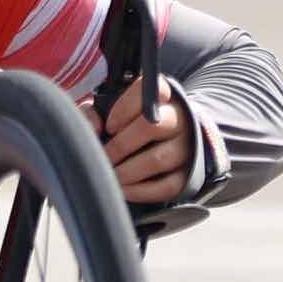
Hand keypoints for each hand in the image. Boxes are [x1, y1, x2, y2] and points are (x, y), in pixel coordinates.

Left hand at [102, 74, 202, 217]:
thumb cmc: (131, 124)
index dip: (126, 107)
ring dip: (127, 171)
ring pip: (158, 159)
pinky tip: (124, 189)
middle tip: (104, 155)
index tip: (109, 125)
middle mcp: (179, 118)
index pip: (154, 90)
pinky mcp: (188, 174)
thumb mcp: (111, 110)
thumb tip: (94, 128)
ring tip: (111, 175)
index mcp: (163, 97)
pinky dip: (140, 191)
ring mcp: (186, 147)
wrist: (166, 142)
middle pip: (152, 126)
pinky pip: (166, 186)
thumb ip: (93, 112)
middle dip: (120, 145)